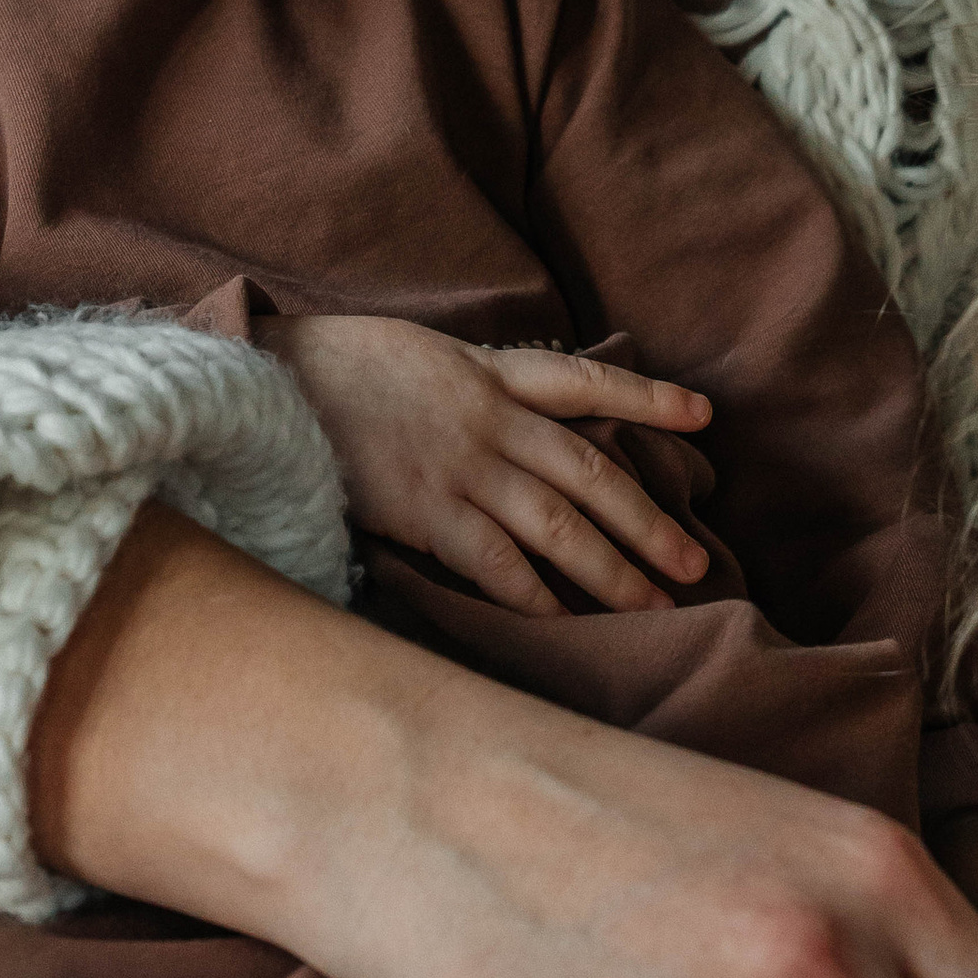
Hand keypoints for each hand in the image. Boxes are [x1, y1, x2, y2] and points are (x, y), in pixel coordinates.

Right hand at [262, 314, 711, 611]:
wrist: (275, 378)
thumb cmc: (341, 366)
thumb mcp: (422, 354)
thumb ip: (475, 382)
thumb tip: (515, 418)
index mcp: (491, 373)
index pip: (588, 383)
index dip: (648, 398)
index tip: (703, 417)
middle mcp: (492, 420)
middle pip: (593, 473)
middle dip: (649, 521)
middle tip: (693, 561)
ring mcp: (462, 467)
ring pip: (559, 524)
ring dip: (612, 568)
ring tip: (655, 603)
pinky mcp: (426, 510)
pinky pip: (498, 562)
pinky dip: (537, 596)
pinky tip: (568, 624)